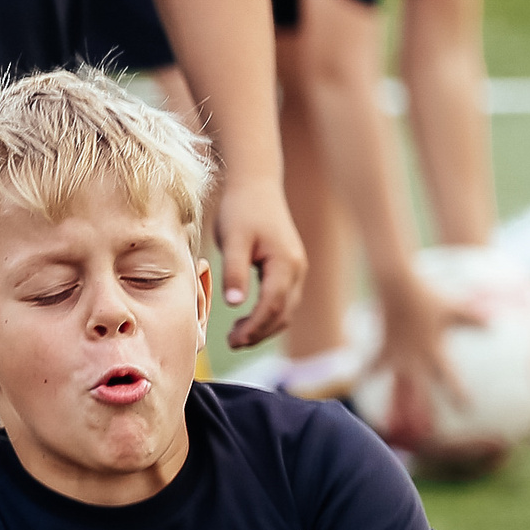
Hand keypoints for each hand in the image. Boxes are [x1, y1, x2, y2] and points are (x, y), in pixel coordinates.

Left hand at [212, 175, 306, 348]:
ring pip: (285, 311)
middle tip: (232, 343)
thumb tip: (234, 304)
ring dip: (264, 328)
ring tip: (236, 336)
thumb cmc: (241, 209)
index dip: (255, 327)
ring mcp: (296, 270)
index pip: (273, 305)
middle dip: (259, 333)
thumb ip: (234, 271)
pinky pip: (283, 302)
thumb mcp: (233, 239)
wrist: (256, 186)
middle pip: (283, 313)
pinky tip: (246, 320)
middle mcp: (297, 269)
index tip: (234, 340)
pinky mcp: (289, 270)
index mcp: (285, 262)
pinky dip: (267, 316)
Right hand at [373, 274, 500, 467]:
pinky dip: (366, 376)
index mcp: (432, 352)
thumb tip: (495, 322)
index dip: (458, 394)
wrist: (396, 287)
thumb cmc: (427, 295)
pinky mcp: (382, 350)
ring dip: (392, 407)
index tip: (467, 410)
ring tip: (388, 427)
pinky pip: (373, 367)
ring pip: (394, 388)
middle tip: (425, 436)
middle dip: (422, 414)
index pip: (448, 378)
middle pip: (418, 393)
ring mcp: (395, 357)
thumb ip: (473, 318)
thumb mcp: (454, 307)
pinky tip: (359, 388)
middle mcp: (413, 360)